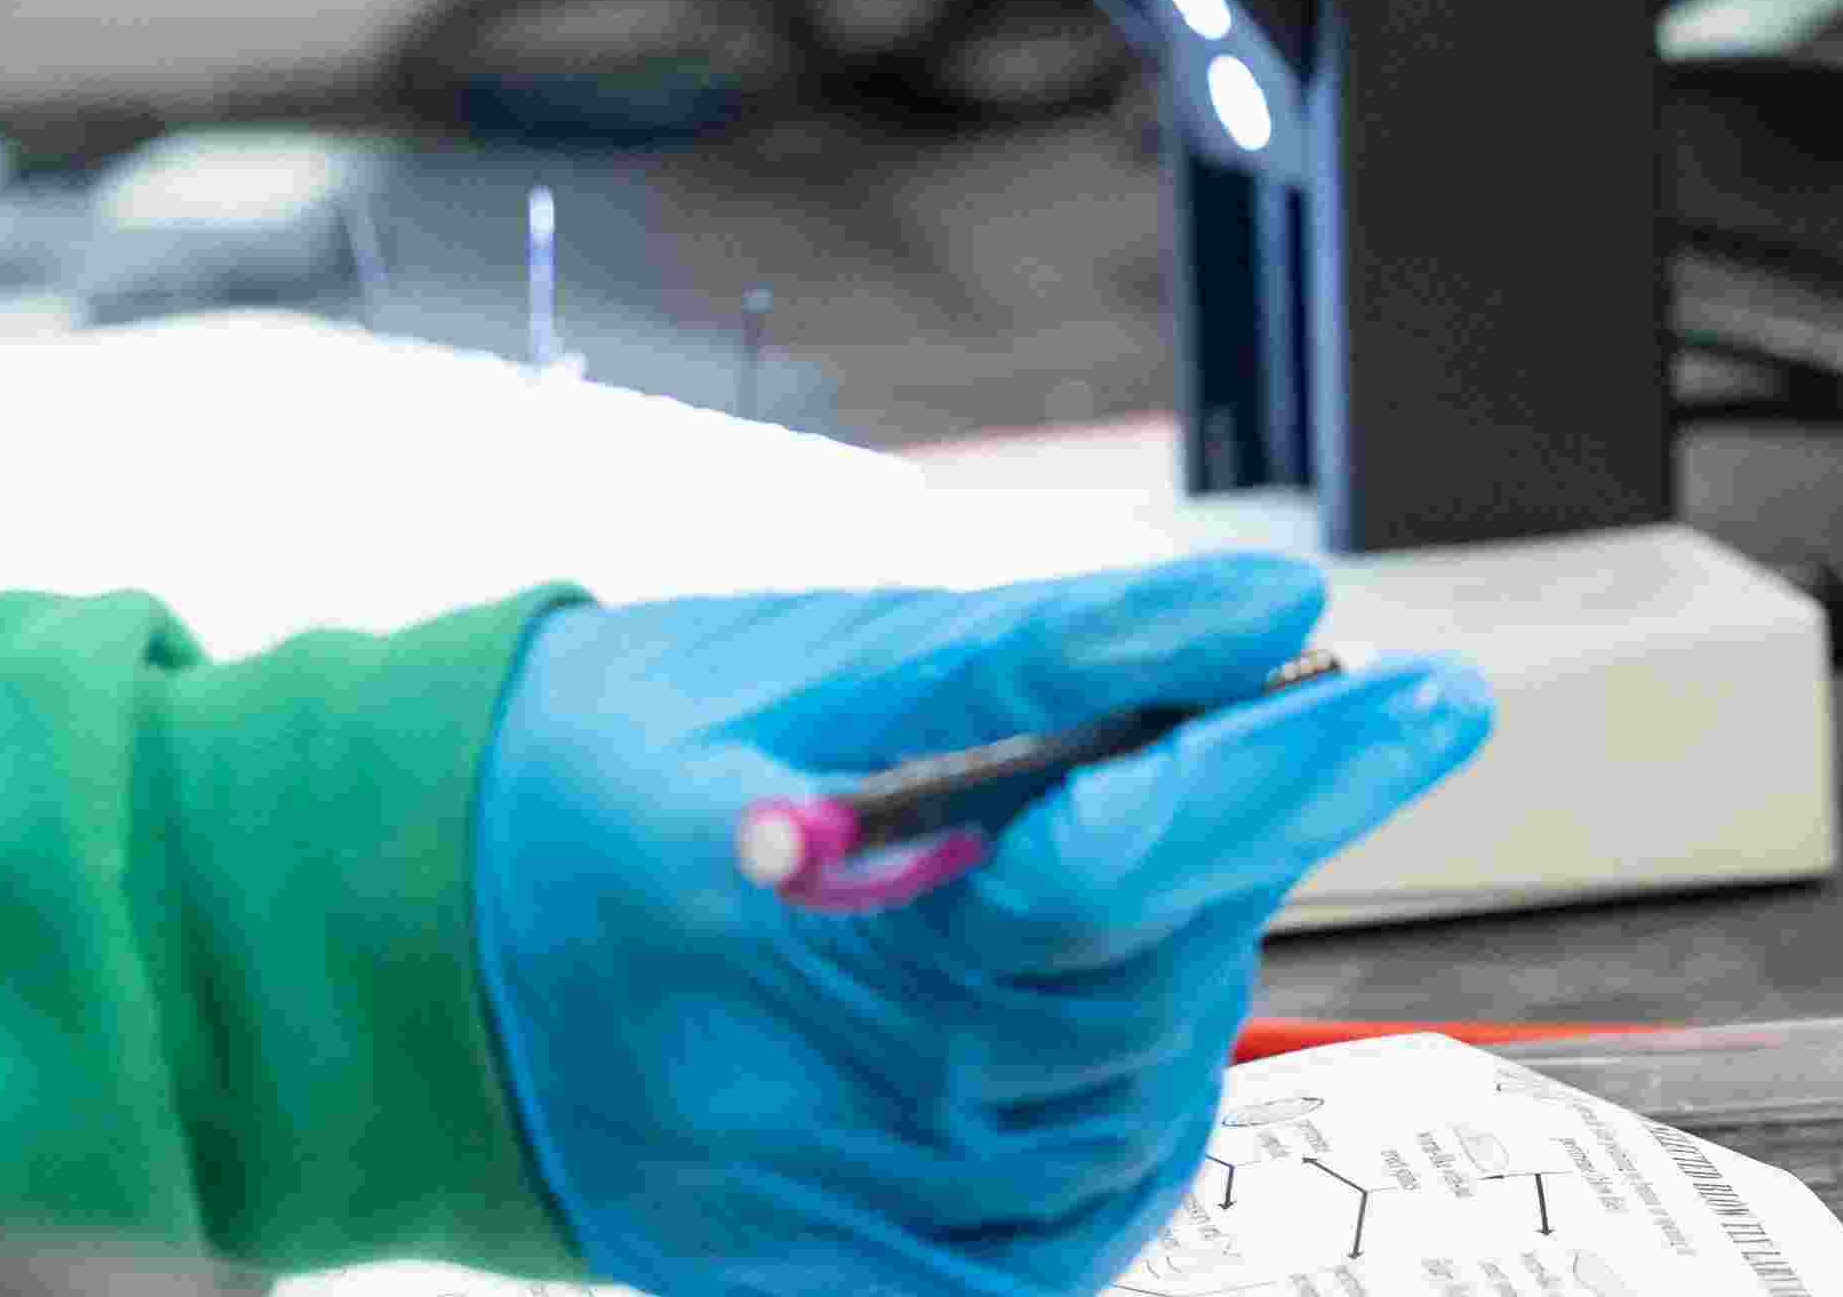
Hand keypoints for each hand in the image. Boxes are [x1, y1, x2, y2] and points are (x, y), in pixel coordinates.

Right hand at [474, 561, 1497, 1296]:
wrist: (417, 959)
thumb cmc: (619, 772)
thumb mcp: (807, 667)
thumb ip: (1045, 654)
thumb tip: (1266, 613)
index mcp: (784, 895)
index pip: (1107, 859)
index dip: (1279, 777)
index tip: (1425, 692)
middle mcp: (822, 1087)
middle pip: (1150, 983)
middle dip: (1226, 848)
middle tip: (1236, 738)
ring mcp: (847, 1213)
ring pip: (1139, 1101)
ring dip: (1170, 975)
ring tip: (1082, 871)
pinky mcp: (860, 1292)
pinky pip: (1078, 1218)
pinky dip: (1115, 1102)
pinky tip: (1066, 1015)